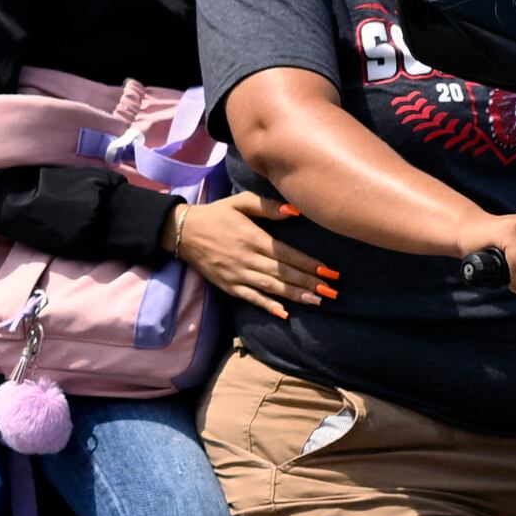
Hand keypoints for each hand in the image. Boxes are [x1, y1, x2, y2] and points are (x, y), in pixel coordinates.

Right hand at [167, 192, 332, 313]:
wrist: (183, 232)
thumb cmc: (217, 214)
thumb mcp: (240, 202)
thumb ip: (267, 206)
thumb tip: (295, 211)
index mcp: (253, 238)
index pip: (287, 254)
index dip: (310, 264)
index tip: (330, 272)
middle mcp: (247, 258)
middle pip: (284, 273)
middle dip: (309, 283)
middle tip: (332, 292)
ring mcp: (238, 274)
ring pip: (271, 287)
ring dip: (295, 295)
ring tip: (317, 301)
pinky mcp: (229, 285)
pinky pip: (251, 298)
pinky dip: (267, 306)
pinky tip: (284, 314)